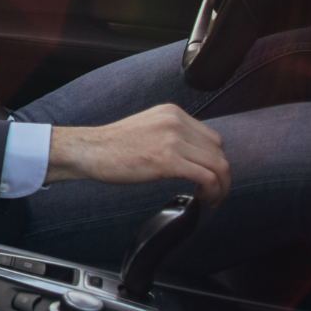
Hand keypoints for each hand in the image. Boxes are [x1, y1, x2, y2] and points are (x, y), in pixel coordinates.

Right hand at [47, 104, 229, 204]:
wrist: (88, 150)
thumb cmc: (112, 145)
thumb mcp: (148, 127)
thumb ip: (171, 134)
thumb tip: (193, 155)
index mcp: (171, 113)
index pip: (212, 138)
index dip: (216, 161)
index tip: (210, 176)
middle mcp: (175, 122)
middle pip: (219, 152)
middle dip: (222, 176)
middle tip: (214, 192)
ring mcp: (172, 140)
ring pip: (218, 166)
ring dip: (221, 187)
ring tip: (211, 198)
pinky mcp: (168, 160)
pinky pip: (207, 177)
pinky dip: (212, 191)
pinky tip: (201, 197)